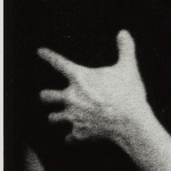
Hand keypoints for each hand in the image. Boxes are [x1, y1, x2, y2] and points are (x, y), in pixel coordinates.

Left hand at [38, 31, 150, 147]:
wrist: (130, 122)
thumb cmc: (128, 94)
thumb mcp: (129, 68)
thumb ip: (125, 49)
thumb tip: (124, 32)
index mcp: (80, 78)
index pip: (59, 63)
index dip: (48, 56)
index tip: (40, 52)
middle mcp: (70, 97)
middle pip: (47, 96)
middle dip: (47, 96)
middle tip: (48, 96)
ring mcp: (73, 116)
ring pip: (54, 117)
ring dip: (56, 116)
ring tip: (58, 117)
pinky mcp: (79, 132)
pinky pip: (69, 137)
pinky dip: (71, 137)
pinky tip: (72, 138)